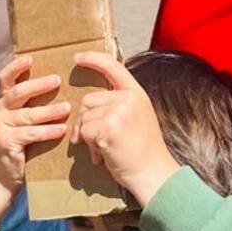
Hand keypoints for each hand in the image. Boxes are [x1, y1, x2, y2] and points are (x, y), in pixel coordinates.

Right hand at [0, 56, 73, 191]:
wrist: (8, 174)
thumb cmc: (24, 142)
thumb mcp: (26, 119)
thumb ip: (35, 103)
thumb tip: (61, 83)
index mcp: (5, 101)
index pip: (6, 78)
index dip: (16, 66)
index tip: (31, 58)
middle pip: (18, 92)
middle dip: (38, 85)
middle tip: (57, 80)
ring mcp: (0, 126)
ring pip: (27, 114)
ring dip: (49, 111)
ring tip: (67, 108)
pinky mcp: (5, 142)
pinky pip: (29, 134)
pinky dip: (47, 131)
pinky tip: (61, 130)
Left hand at [72, 51, 179, 207]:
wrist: (153, 174)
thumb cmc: (143, 152)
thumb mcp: (138, 117)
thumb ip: (119, 105)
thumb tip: (88, 106)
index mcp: (136, 93)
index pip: (113, 67)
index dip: (93, 59)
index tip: (78, 57)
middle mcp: (128, 98)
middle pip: (88, 100)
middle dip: (86, 121)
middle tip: (98, 141)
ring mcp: (119, 112)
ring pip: (84, 118)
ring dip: (88, 137)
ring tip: (106, 149)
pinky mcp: (108, 128)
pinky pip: (85, 133)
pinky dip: (90, 147)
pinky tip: (104, 155)